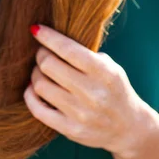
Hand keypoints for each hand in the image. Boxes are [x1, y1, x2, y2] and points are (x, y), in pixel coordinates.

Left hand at [23, 24, 151, 157]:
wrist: (128, 128)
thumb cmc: (115, 89)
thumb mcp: (110, 67)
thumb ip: (85, 54)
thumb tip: (52, 40)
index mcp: (103, 72)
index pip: (68, 49)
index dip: (48, 37)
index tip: (36, 29)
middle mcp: (92, 93)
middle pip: (49, 65)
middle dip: (41, 54)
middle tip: (43, 53)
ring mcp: (80, 114)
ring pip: (40, 85)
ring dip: (36, 74)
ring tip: (41, 71)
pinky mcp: (70, 130)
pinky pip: (38, 109)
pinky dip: (30, 95)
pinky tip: (33, 88)